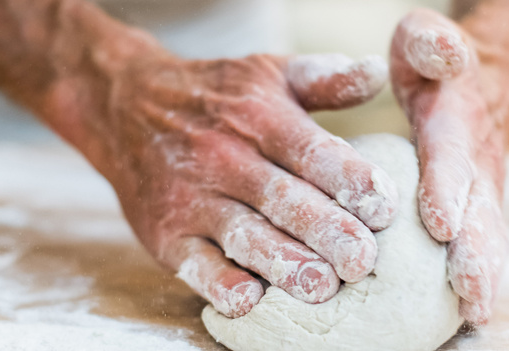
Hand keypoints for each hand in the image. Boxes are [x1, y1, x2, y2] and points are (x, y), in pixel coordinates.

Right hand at [42, 35, 397, 317]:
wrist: (124, 106)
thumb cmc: (216, 97)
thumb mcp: (270, 73)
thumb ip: (326, 78)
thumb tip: (377, 72)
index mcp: (260, 117)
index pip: (310, 151)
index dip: (349, 179)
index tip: (384, 206)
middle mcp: (225, 157)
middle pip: (283, 198)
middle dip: (326, 231)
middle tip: (363, 260)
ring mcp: (193, 199)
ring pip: (243, 235)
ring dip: (282, 262)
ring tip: (321, 287)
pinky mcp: (167, 235)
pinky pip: (195, 263)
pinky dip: (218, 283)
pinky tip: (248, 300)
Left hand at [389, 9, 508, 324]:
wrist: (485, 83)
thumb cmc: (436, 67)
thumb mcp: (426, 41)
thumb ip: (430, 41)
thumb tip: (442, 53)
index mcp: (459, 124)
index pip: (454, 156)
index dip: (448, 188)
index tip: (440, 223)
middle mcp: (478, 165)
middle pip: (481, 213)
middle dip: (476, 254)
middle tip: (469, 293)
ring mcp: (484, 196)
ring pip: (489, 241)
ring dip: (484, 280)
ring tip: (474, 319)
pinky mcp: (479, 217)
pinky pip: (483, 254)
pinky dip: (479, 289)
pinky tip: (464, 327)